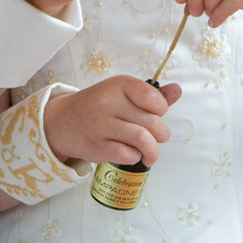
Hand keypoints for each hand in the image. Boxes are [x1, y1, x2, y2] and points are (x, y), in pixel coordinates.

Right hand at [44, 76, 181, 167]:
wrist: (64, 121)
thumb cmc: (100, 106)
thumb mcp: (123, 93)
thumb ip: (152, 94)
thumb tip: (177, 90)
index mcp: (119, 84)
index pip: (153, 98)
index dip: (161, 109)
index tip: (154, 113)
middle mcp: (109, 102)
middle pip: (153, 122)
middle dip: (161, 134)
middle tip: (155, 136)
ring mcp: (101, 125)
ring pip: (143, 140)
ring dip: (153, 151)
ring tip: (150, 153)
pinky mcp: (96, 147)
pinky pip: (128, 155)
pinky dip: (135, 157)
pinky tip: (131, 154)